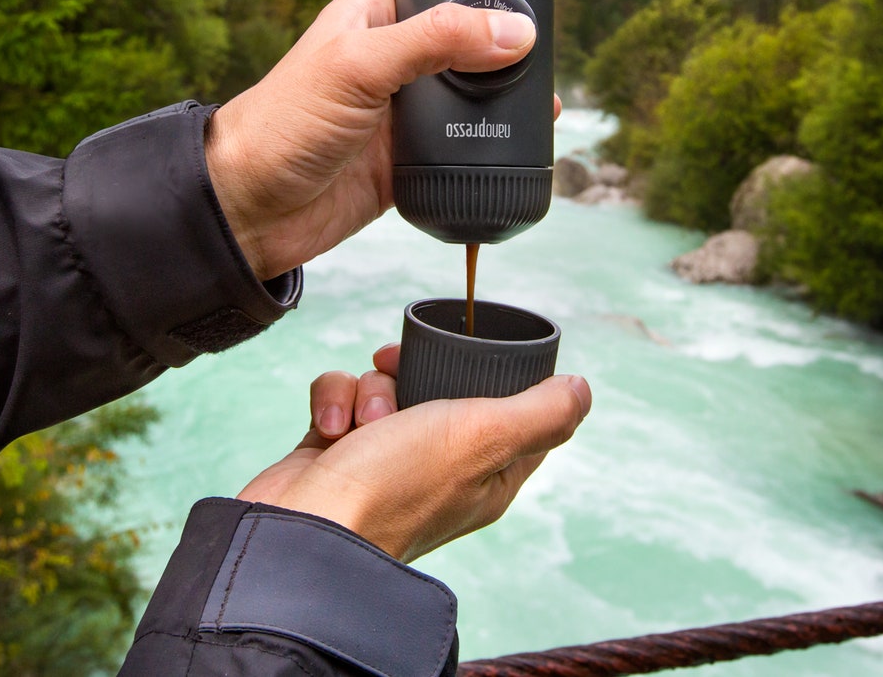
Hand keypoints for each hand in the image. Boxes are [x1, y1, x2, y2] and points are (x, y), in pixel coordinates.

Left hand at [204, 0, 561, 280]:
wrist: (250, 211)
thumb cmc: (281, 124)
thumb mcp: (360, 65)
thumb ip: (435, 41)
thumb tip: (513, 31)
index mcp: (373, 15)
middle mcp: (391, 58)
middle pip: (464, 41)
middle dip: (503, 49)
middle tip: (546, 58)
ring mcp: (401, 111)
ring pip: (469, 97)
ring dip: (504, 101)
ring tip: (547, 104)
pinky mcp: (408, 159)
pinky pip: (462, 147)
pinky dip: (490, 148)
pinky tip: (521, 147)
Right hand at [239, 347, 591, 562]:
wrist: (301, 532)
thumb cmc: (394, 489)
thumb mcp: (485, 438)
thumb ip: (540, 412)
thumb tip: (581, 390)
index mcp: (488, 475)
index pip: (515, 412)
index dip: (498, 374)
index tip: (473, 350)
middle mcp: (439, 468)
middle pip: (443, 385)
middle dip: (415, 370)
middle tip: (398, 368)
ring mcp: (384, 459)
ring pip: (386, 384)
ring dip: (368, 388)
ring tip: (361, 421)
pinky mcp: (337, 450)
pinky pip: (341, 397)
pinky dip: (333, 401)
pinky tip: (328, 428)